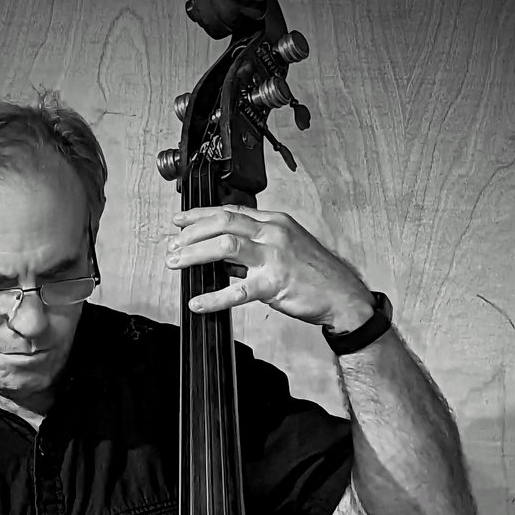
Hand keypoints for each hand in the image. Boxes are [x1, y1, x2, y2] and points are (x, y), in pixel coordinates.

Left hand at [165, 203, 374, 330]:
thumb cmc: (315, 274)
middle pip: (222, 223)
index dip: (200, 215)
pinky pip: (236, 291)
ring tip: (175, 263)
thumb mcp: (286, 248)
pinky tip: (198, 303)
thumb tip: (222, 254)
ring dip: (194, 254)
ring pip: (224, 247)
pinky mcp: (274, 284)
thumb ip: (255, 247)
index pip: (230, 211)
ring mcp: (274, 257)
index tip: (180, 220)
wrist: (342, 295)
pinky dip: (213, 298)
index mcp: (274, 222)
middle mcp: (273, 233)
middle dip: (191, 233)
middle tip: (172, 245)